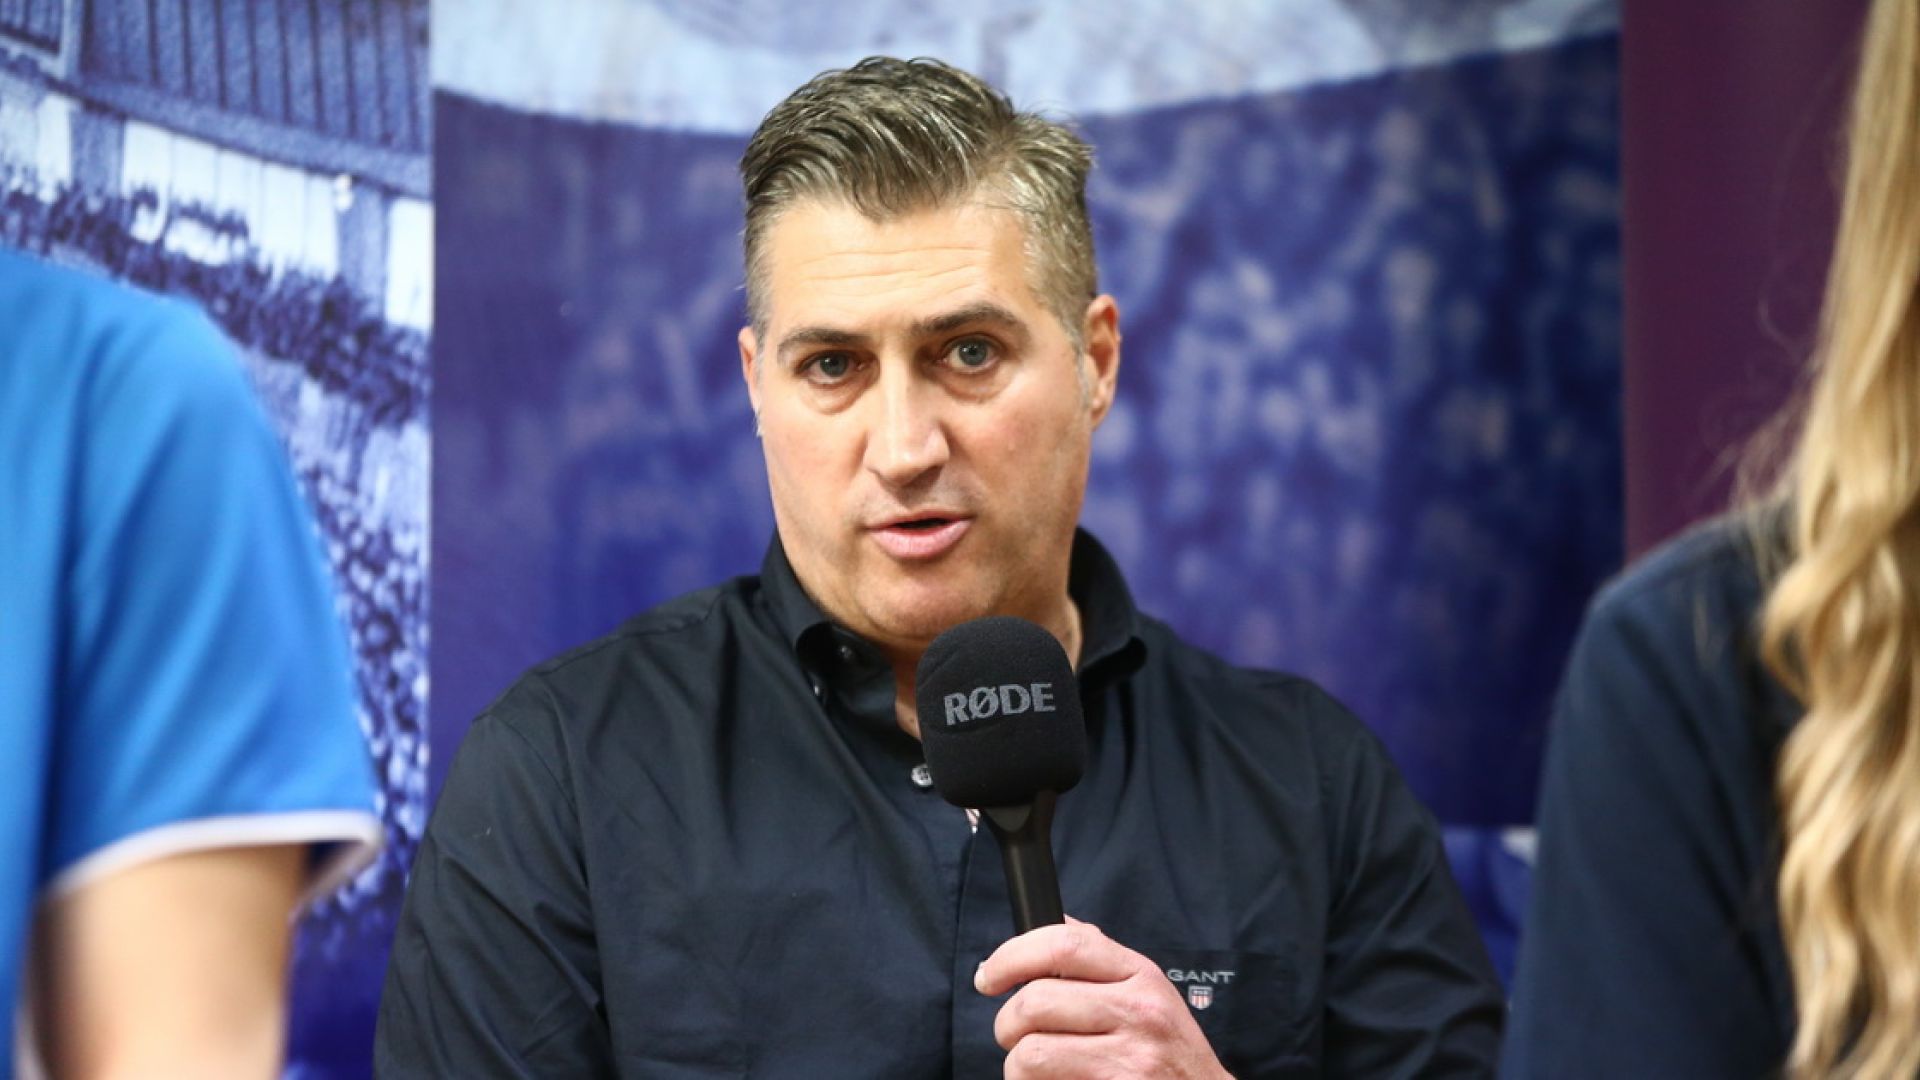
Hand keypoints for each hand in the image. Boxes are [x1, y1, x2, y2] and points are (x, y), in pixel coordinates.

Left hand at [975, 917, 1230, 1079]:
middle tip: (1015, 1037)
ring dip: (1018, 1068)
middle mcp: (1139, 1011)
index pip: (1062, 944)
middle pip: (1034, 1002)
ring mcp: (1129, 1059)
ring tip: (1038, 1071)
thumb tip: (1049, 923)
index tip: (988, 976)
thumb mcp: (1147, 992)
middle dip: (1007, 1025)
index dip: (1010, 957)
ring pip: (1029, 1053)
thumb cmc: (1166, 1051)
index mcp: (1139, 974)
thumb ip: (1099, 959)